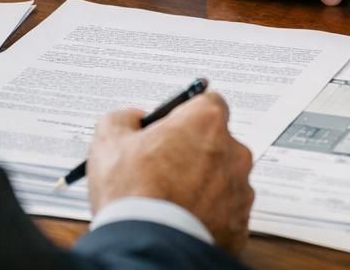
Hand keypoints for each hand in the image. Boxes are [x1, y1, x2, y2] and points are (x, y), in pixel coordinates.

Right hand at [86, 92, 253, 253]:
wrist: (147, 246)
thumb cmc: (132, 194)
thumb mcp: (109, 141)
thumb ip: (123, 118)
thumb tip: (133, 119)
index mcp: (206, 122)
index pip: (207, 103)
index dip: (185, 116)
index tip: (170, 129)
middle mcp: (233, 152)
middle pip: (217, 143)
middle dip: (195, 152)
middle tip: (164, 168)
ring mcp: (240, 190)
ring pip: (223, 179)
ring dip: (203, 185)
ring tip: (170, 200)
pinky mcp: (240, 225)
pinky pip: (225, 212)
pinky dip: (208, 215)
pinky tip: (182, 219)